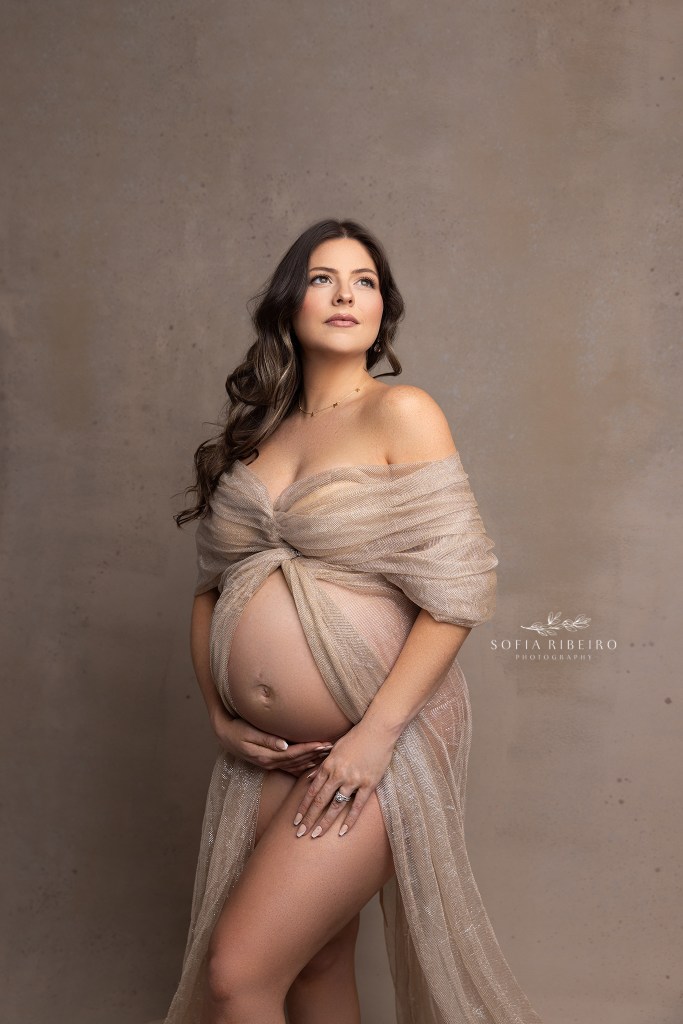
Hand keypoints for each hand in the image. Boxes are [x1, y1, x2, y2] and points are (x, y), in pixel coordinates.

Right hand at [211, 708, 331, 775]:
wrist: (224, 736)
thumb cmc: (236, 730)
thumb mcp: (248, 734)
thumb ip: (267, 740)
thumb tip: (284, 745)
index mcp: (267, 756)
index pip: (294, 754)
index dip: (309, 749)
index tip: (324, 744)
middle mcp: (270, 762)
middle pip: (298, 761)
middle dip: (316, 755)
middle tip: (332, 748)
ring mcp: (270, 764)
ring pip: (296, 765)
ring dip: (312, 760)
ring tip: (327, 754)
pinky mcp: (270, 762)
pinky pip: (290, 767)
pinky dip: (303, 766)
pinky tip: (313, 764)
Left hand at [292, 720, 395, 838]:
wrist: (377, 730)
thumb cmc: (356, 737)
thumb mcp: (334, 748)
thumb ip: (321, 765)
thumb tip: (308, 778)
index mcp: (328, 765)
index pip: (312, 791)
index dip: (303, 807)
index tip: (296, 820)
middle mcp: (338, 774)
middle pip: (320, 801)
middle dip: (309, 819)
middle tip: (300, 833)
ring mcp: (353, 780)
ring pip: (336, 805)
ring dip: (325, 822)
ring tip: (316, 835)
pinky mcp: (368, 783)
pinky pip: (357, 805)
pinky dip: (350, 820)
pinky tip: (342, 832)